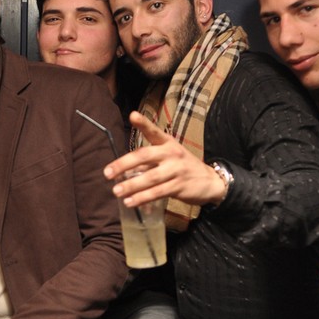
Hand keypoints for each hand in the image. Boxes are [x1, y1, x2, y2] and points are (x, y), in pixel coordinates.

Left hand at [104, 111, 225, 207]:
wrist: (210, 181)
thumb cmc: (182, 167)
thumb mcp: (169, 156)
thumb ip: (148, 160)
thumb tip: (122, 170)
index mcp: (168, 143)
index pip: (154, 131)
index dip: (143, 123)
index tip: (133, 116)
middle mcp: (172, 153)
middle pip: (144, 156)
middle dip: (124, 164)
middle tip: (108, 173)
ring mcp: (176, 170)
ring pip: (149, 178)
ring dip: (131, 185)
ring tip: (116, 191)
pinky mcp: (179, 186)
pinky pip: (157, 193)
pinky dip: (142, 198)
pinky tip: (130, 202)